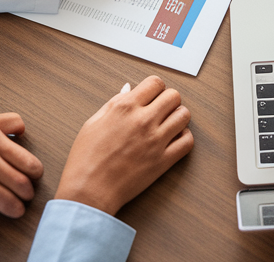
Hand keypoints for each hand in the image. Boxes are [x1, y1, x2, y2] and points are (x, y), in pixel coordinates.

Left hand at [0, 113, 44, 238]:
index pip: (4, 199)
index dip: (15, 209)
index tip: (17, 211)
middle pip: (20, 180)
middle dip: (26, 194)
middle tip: (22, 196)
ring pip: (26, 157)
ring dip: (32, 171)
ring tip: (25, 177)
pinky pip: (18, 124)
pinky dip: (20, 134)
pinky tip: (13, 145)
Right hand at [54, 77, 193, 215]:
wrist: (88, 191)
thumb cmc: (85, 158)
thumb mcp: (93, 123)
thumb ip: (114, 102)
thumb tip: (129, 89)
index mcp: (125, 107)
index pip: (155, 83)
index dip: (155, 88)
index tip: (153, 96)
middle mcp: (143, 120)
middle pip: (174, 96)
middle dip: (168, 101)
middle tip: (160, 111)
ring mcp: (155, 140)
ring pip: (184, 115)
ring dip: (178, 118)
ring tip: (168, 125)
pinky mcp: (163, 160)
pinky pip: (187, 141)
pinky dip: (184, 138)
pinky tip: (172, 141)